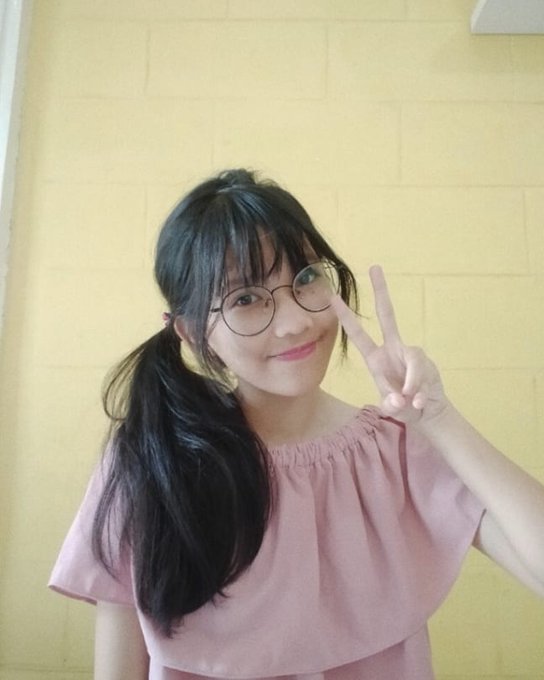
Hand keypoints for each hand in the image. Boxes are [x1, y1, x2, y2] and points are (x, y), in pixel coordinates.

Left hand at [332, 266, 446, 423]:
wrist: (428, 411)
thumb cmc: (402, 406)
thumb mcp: (390, 408)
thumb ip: (390, 404)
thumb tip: (398, 399)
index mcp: (375, 358)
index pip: (358, 334)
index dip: (346, 316)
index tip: (332, 297)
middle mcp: (393, 349)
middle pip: (388, 315)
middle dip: (381, 292)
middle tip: (375, 267)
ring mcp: (411, 353)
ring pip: (412, 361)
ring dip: (411, 385)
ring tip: (410, 403)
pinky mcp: (427, 362)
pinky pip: (422, 376)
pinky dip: (419, 393)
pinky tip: (418, 404)